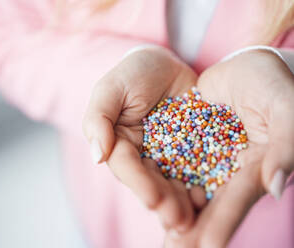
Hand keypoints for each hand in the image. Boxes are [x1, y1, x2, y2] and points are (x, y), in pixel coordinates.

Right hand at [82, 46, 199, 230]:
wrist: (164, 65)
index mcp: (120, 145)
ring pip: (174, 180)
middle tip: (177, 219)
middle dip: (164, 201)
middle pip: (152, 181)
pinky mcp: (192, 149)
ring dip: (183, 201)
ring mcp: (168, 154)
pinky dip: (204, 183)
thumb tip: (97, 155)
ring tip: (194, 217)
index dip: (139, 184)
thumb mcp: (110, 88)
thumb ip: (98, 119)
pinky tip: (210, 196)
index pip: (126, 167)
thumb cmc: (132, 73)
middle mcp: (143, 155)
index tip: (153, 200)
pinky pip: (198, 167)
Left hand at [165, 50, 293, 247]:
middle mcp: (231, 170)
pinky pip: (177, 163)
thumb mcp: (287, 111)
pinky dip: (165, 180)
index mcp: (257, 167)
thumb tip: (273, 188)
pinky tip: (152, 196)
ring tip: (163, 234)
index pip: (237, 200)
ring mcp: (209, 156)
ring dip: (175, 208)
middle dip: (192, 227)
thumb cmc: (276, 84)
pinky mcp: (191, 141)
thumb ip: (285, 147)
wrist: (251, 64)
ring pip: (190, 187)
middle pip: (210, 203)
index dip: (221, 224)